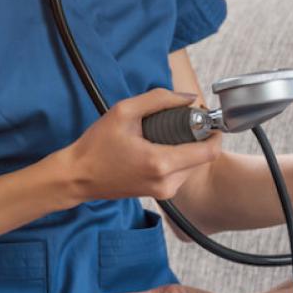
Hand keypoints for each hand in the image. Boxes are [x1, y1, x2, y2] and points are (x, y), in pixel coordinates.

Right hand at [50, 89, 221, 201]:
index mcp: (161, 163)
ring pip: (193, 166)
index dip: (214, 133)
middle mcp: (167, 182)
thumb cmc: (96, 145)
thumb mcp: (124, 111)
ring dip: (187, 147)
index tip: (204, 118)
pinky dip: (176, 157)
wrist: (77, 176)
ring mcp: (164, 192)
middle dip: (198, 137)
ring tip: (164, 133)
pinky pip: (180, 173)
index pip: (209, 152)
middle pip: (203, 158)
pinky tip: (157, 146)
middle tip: (180, 120)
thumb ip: (160, 99)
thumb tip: (189, 98)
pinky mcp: (160, 194)